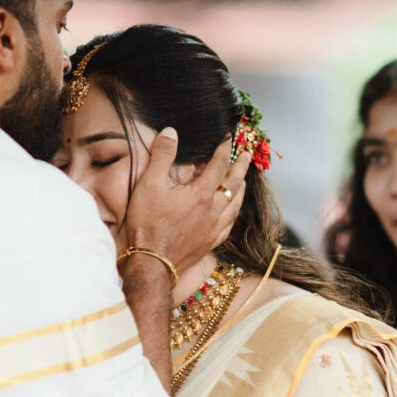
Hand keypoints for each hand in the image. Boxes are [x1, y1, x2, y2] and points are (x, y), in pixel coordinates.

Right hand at [125, 129, 250, 271]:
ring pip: (235, 205)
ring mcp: (213, 229)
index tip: (228, 138)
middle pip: (233, 184)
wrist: (151, 263)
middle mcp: (213, 210)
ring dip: (240, 190)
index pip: (219, 165)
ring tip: (242, 182)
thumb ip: (162, 156)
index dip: (224, 149)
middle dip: (240, 167)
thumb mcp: (149, 184)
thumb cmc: (148, 224)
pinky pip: (228, 226)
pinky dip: (232, 215)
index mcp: (201, 194)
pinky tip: (231, 214)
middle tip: (247, 155)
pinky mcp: (209, 244)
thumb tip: (171, 132)